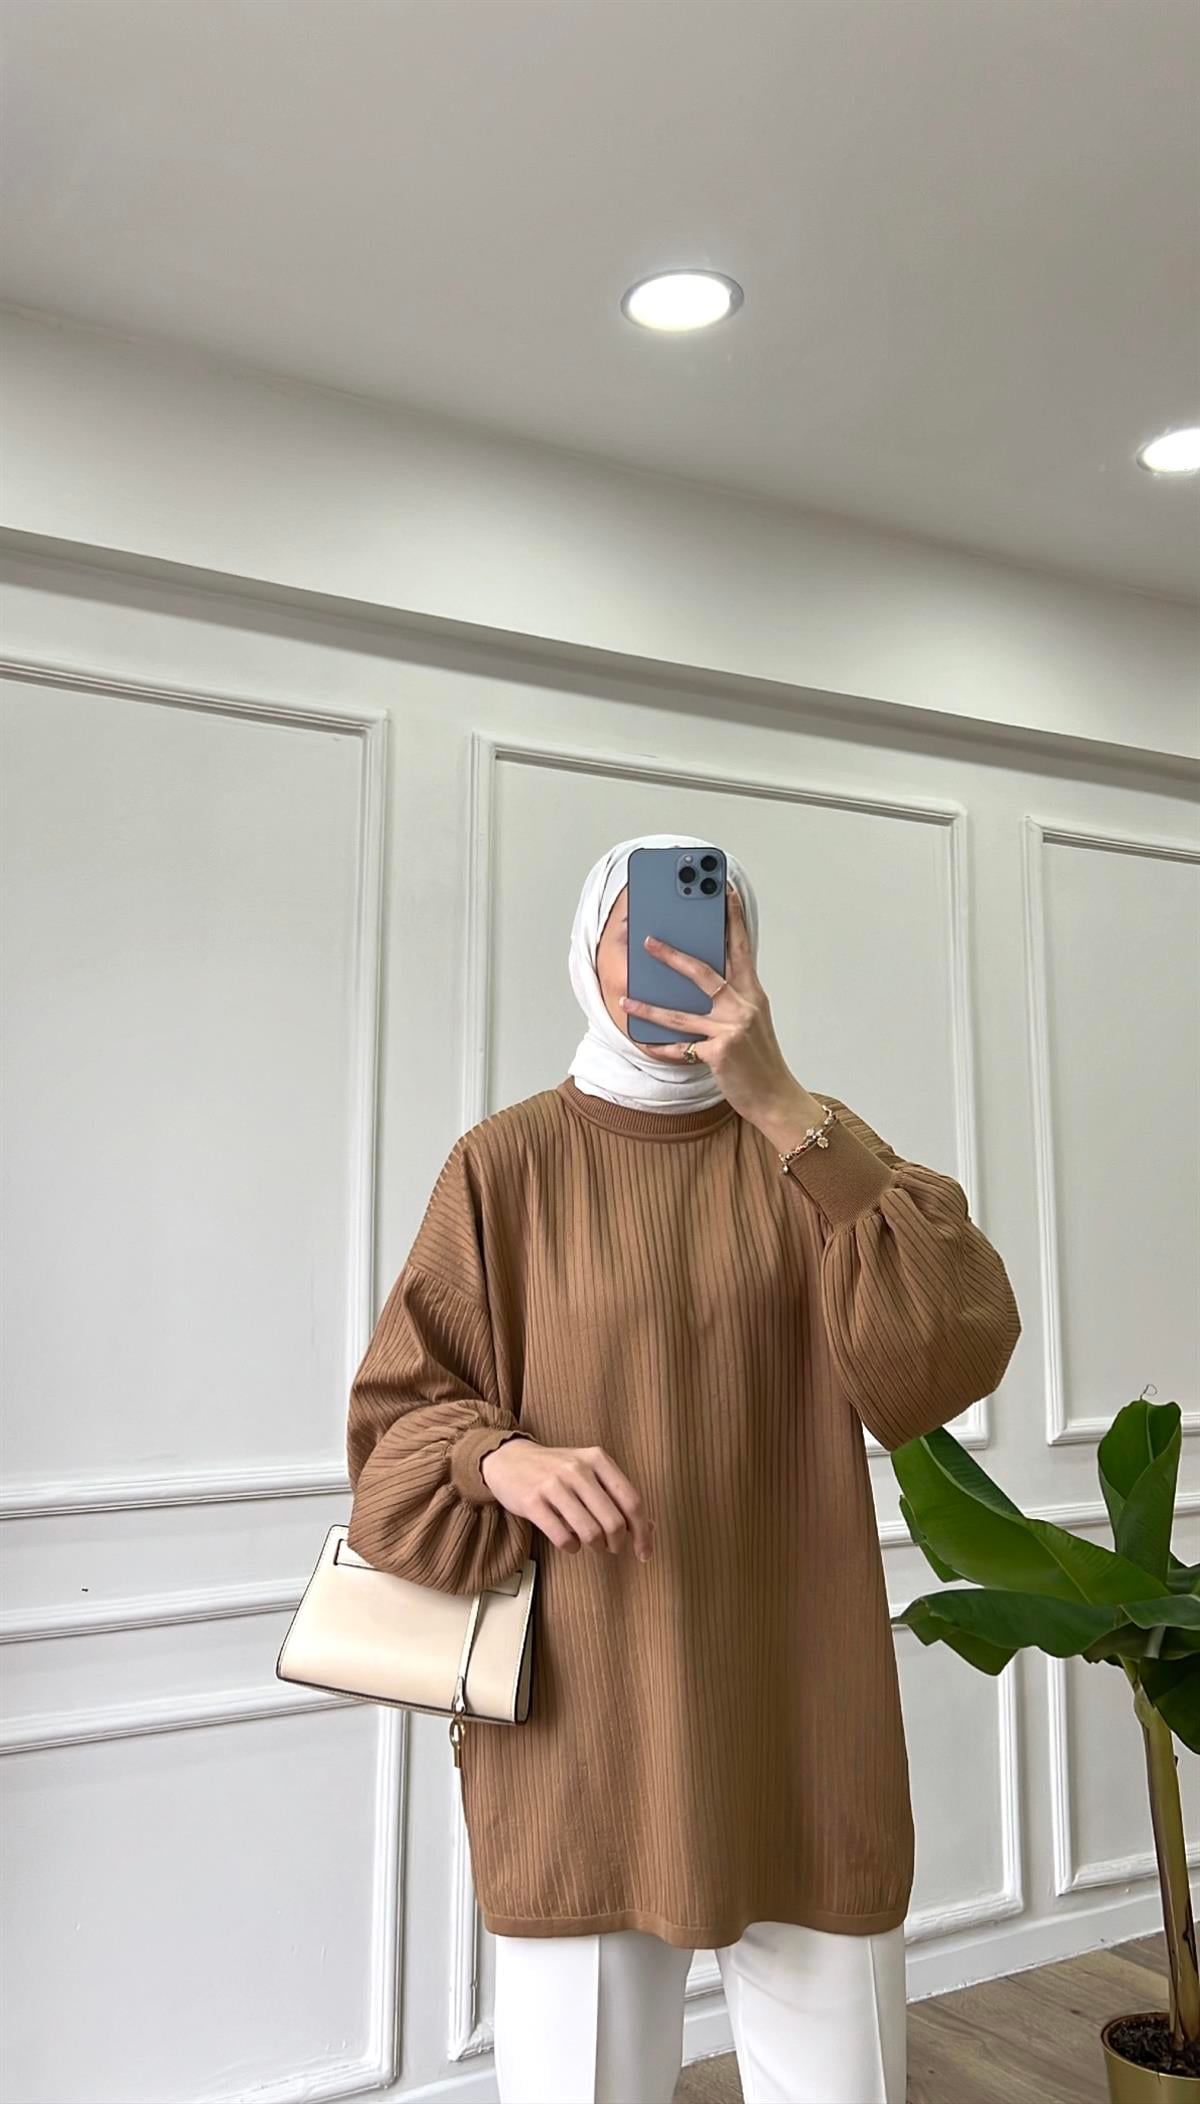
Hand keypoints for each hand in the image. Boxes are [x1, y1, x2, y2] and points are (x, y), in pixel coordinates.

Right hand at [481, 1437, 655, 1560]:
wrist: (509, 1460)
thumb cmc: (556, 1471)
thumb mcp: (589, 1471)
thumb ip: (617, 1495)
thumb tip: (649, 1528)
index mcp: (597, 1459)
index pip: (632, 1501)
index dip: (643, 1532)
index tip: (644, 1553)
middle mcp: (577, 1469)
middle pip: (614, 1522)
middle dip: (617, 1544)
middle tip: (612, 1548)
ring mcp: (554, 1484)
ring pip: (590, 1533)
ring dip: (595, 1547)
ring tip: (591, 1544)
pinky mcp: (533, 1502)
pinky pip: (563, 1538)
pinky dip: (572, 1547)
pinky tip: (570, 1543)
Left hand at [619, 880, 803, 1127]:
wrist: (776, 1097)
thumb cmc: (761, 1060)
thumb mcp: (753, 1021)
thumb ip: (732, 1000)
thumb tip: (697, 983)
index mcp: (753, 994)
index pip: (741, 947)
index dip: (733, 918)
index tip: (724, 890)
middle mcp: (743, 1006)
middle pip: (703, 972)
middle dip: (672, 955)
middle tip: (648, 940)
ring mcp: (731, 1029)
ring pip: (680, 1014)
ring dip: (648, 1007)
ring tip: (625, 999)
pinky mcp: (719, 1053)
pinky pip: (680, 1049)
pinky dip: (659, 1048)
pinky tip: (641, 1042)